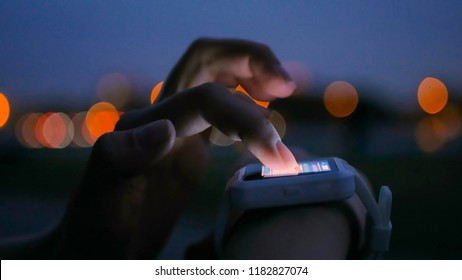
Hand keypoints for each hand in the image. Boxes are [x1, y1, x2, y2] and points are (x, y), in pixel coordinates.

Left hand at [56, 38, 296, 258]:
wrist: (93, 248)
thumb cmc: (94, 231)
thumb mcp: (101, 202)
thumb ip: (119, 160)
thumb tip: (165, 129)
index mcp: (145, 127)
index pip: (207, 98)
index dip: (248, 118)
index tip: (279, 158)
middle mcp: (162, 120)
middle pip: (207, 62)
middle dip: (250, 62)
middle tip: (285, 85)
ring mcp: (176, 131)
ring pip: (216, 78)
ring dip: (251, 75)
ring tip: (281, 90)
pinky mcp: (187, 146)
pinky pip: (220, 107)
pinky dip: (247, 101)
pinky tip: (262, 120)